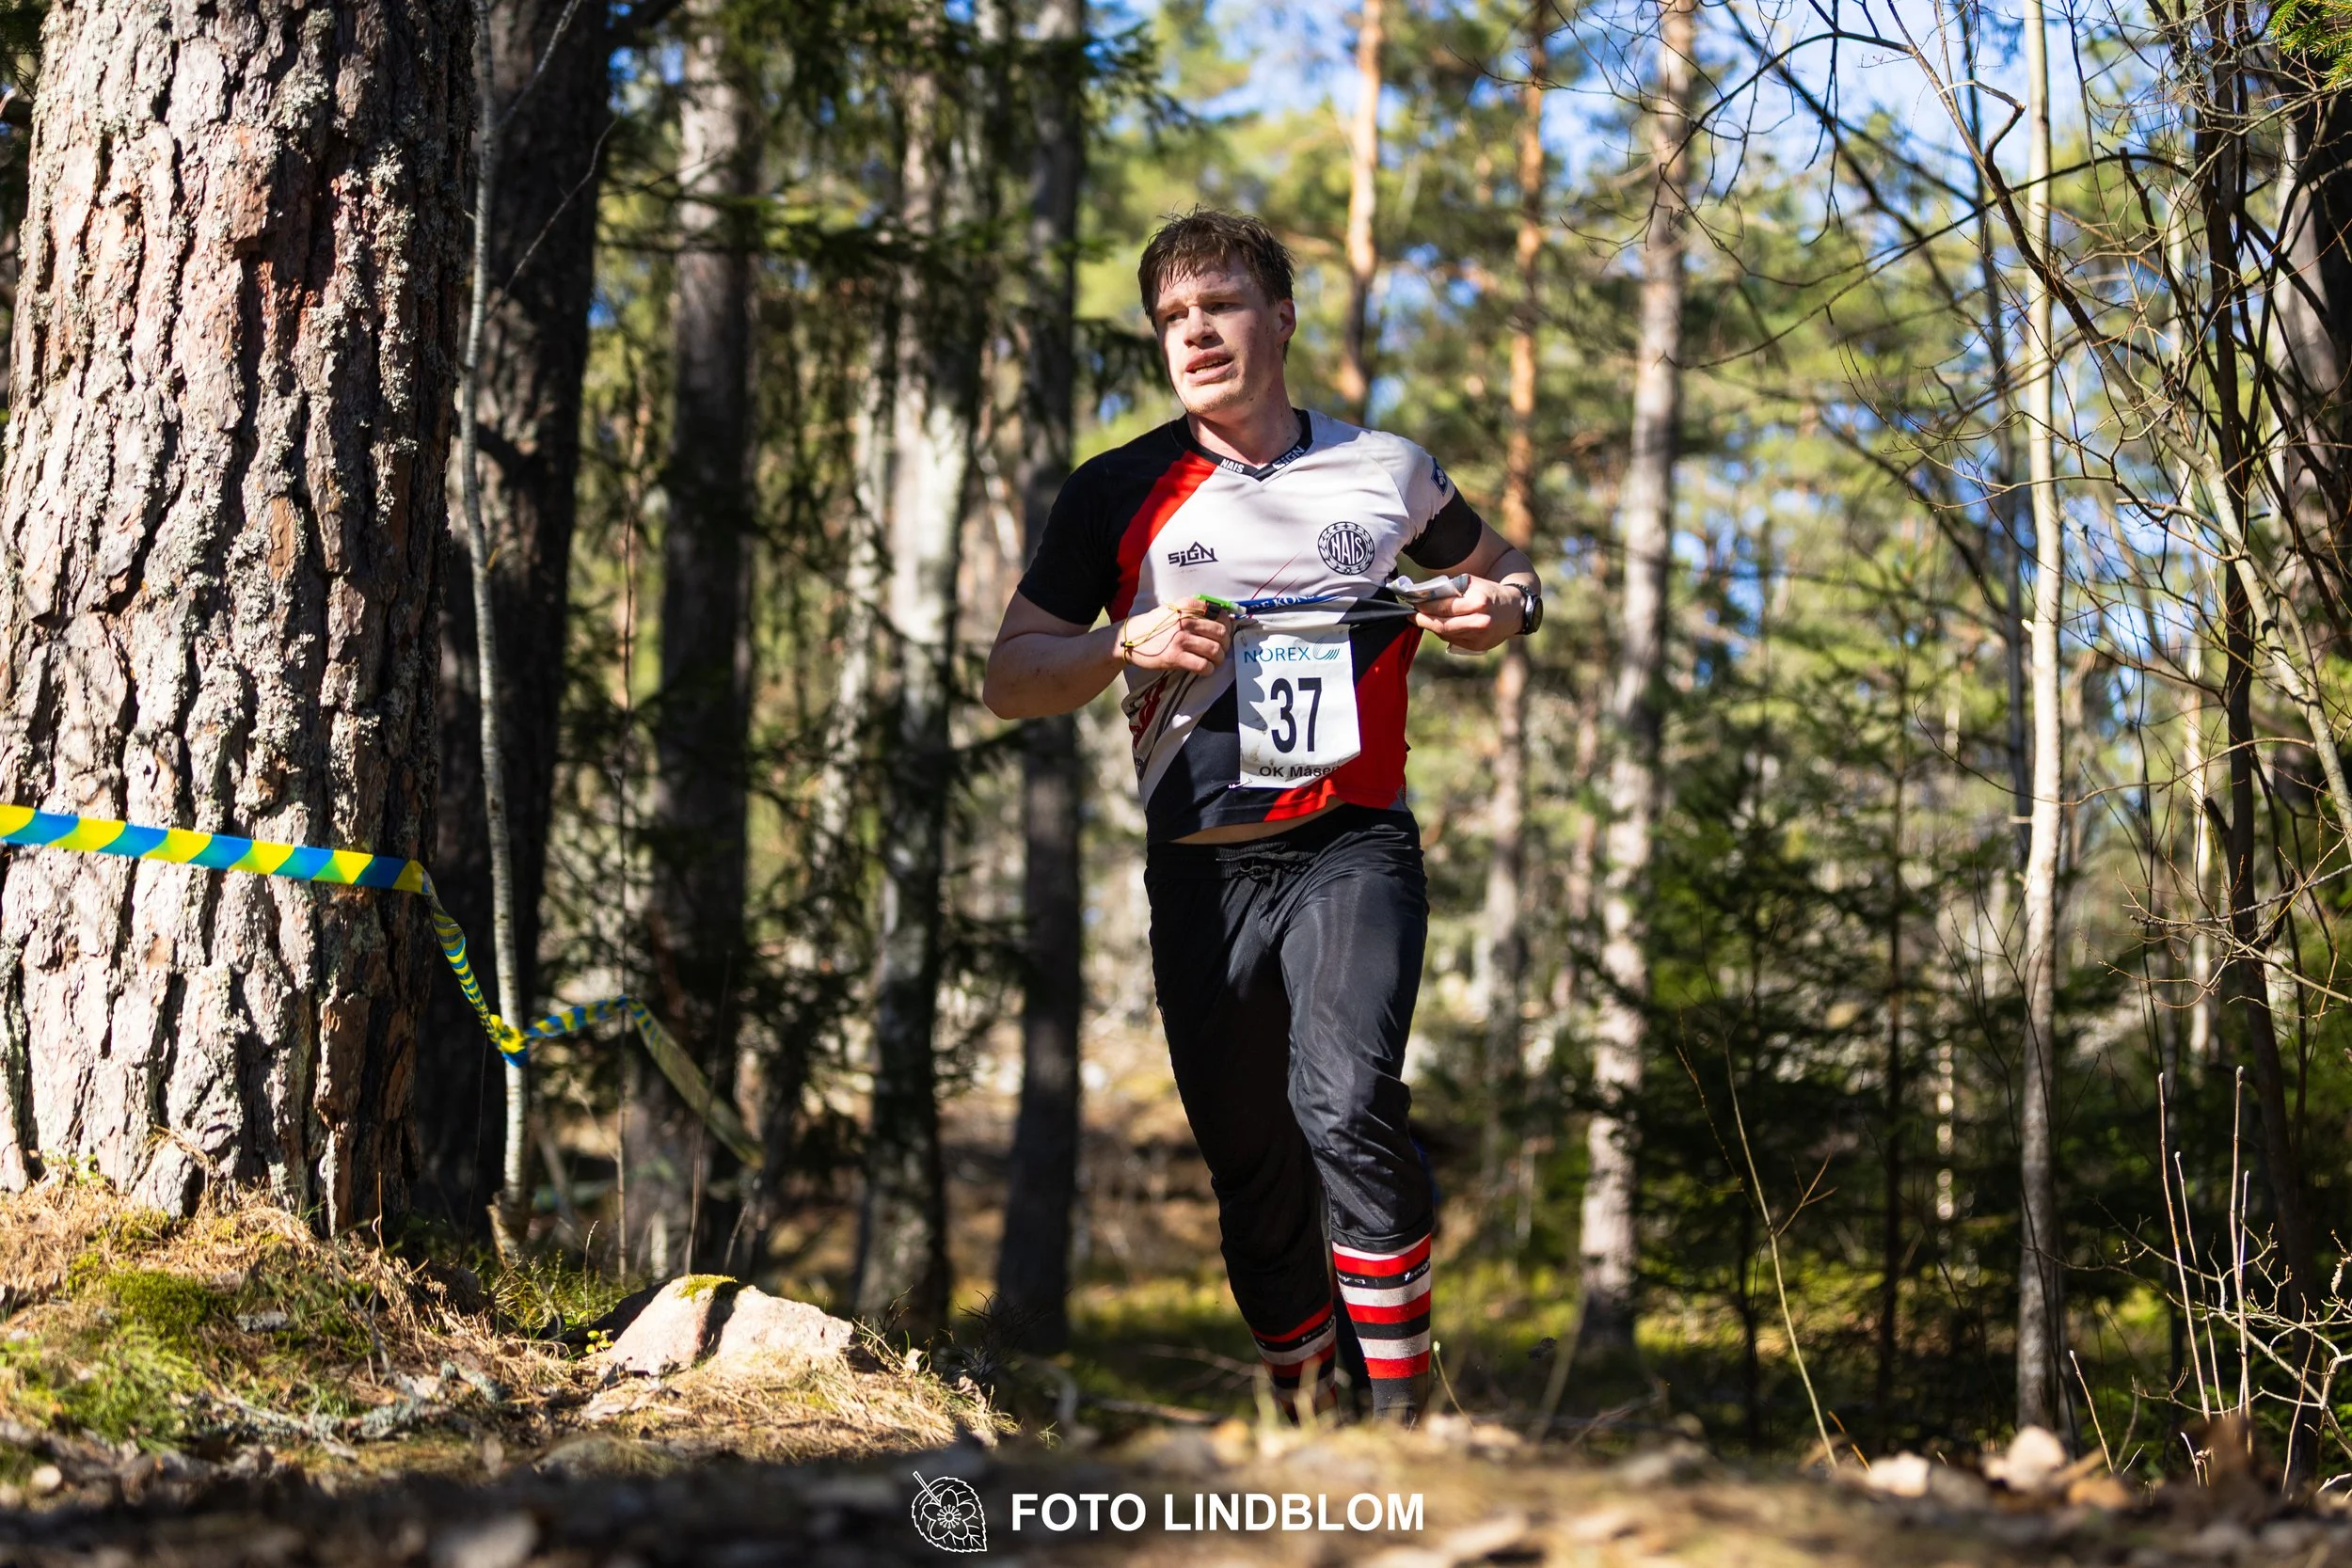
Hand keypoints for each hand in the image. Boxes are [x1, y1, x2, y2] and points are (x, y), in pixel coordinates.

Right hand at [1116, 598, 1231, 673]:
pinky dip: (1208, 669)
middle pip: (1221, 633)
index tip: (1223, 634)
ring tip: (1214, 661)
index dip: (1227, 626)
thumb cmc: (1155, 625)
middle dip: (1225, 644)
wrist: (1130, 638)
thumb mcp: (1174, 609)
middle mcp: (1186, 620)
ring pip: (1215, 650)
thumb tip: (1222, 620)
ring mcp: (1181, 639)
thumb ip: (1195, 611)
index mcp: (1188, 605)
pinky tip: (1204, 669)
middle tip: (1220, 650)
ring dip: (1218, 659)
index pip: (1220, 614)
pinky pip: (1203, 665)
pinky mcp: (1175, 657)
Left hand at [1413, 576, 1523, 651]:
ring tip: (1421, 619)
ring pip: (1446, 634)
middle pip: (1443, 625)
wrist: (1515, 610)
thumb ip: (1451, 589)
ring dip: (1431, 627)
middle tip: (1411, 615)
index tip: (1414, 603)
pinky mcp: (1478, 646)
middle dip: (1423, 620)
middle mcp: (1480, 621)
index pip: (1445, 607)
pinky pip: (1453, 640)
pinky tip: (1437, 626)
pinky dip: (1443, 633)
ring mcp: (1479, 637)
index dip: (1426, 606)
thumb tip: (1425, 594)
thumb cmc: (1490, 593)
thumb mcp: (1473, 584)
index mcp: (1479, 602)